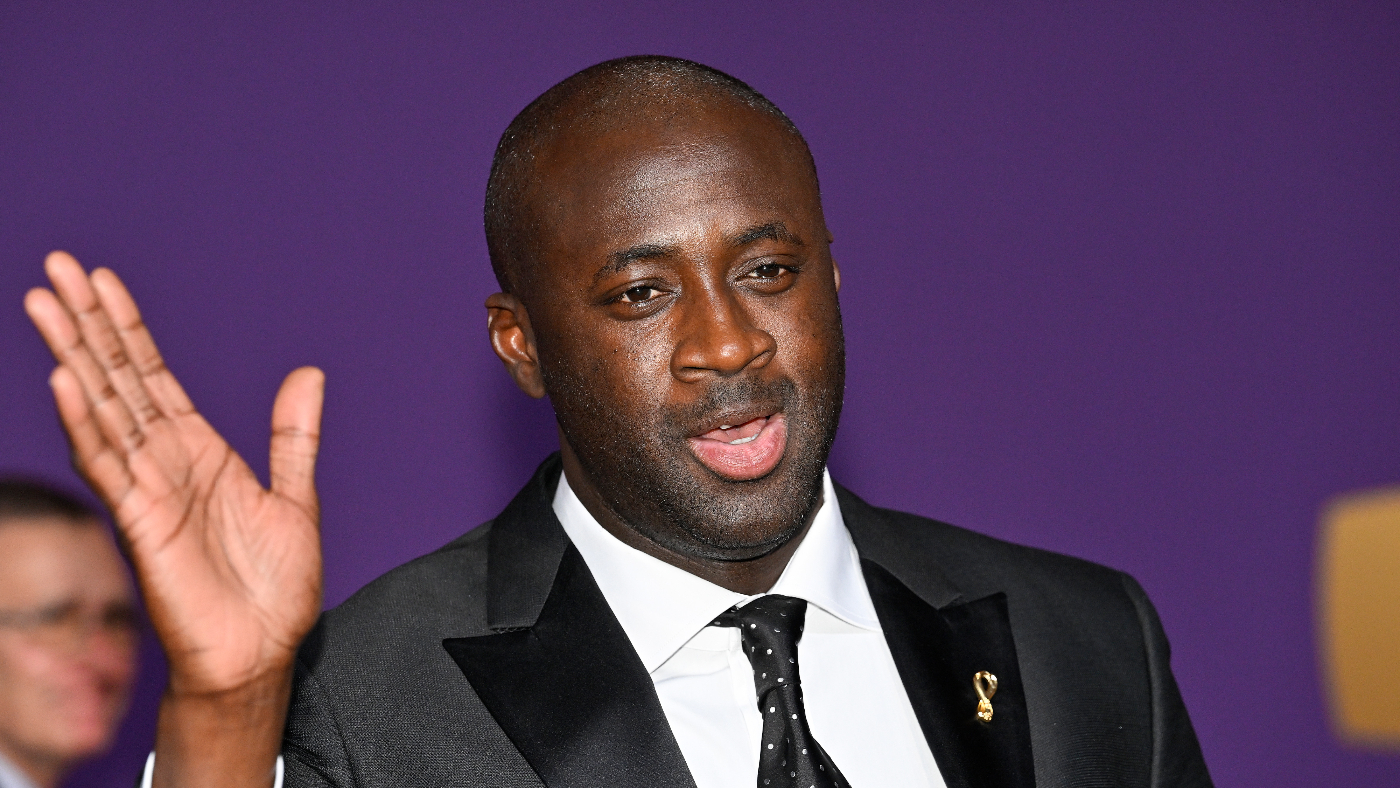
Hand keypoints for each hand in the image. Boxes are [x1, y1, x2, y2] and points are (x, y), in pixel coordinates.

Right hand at [25, 251, 323, 784]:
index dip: (127, 326)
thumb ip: (294, 436)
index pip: (151, 374)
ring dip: (73, 356)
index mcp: (198, 450)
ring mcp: (148, 489)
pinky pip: (109, 465)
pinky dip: (87, 423)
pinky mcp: (142, 523)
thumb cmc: (273, 588)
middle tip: (55, 266)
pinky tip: (66, 382)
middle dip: (86, 323)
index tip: (100, 279)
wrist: (262, 654)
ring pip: (102, 409)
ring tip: (44, 304)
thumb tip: (308, 374)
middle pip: (117, 378)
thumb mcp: (295, 496)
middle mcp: (165, 462)